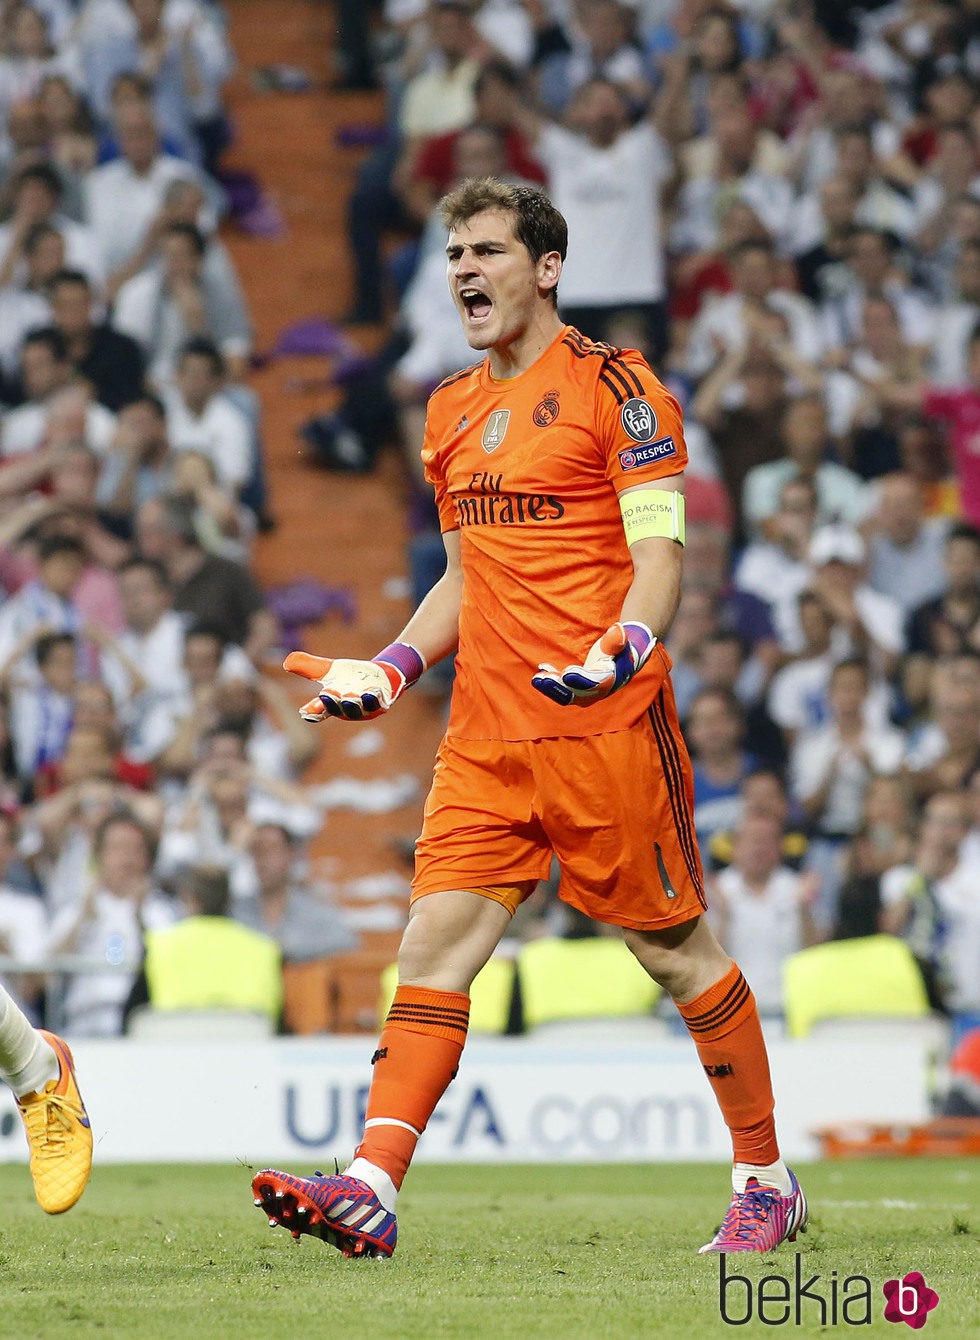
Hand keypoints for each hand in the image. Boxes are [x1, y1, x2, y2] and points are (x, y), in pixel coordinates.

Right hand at [284, 649, 412, 720]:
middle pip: (339, 708)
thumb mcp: (328, 670)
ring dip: (355, 703)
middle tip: (327, 695)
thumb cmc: (349, 677)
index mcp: (332, 702)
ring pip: (359, 708)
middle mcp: (347, 708)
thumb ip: (308, 667)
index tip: (305, 712)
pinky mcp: (381, 703)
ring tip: (350, 696)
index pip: (319, 709)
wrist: (377, 676)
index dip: (313, 711)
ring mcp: (365, 708)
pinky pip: (378, 703)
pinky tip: (373, 690)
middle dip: (334, 703)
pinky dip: (375, 698)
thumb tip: (286, 662)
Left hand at [531, 622, 657, 706]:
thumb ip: (616, 639)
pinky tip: (540, 674)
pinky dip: (550, 685)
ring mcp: (585, 695)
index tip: (567, 672)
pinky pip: (561, 692)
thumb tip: (618, 628)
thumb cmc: (617, 651)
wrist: (619, 664)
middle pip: (576, 693)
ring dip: (551, 688)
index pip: (594, 683)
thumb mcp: (618, 644)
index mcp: (609, 681)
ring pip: (566, 695)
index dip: (581, 679)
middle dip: (559, 687)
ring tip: (537, 678)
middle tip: (544, 678)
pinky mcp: (576, 693)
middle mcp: (597, 693)